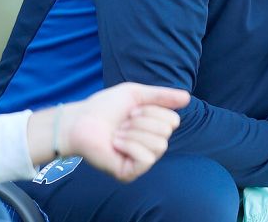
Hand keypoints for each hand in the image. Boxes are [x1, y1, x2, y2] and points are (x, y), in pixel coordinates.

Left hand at [27, 83, 189, 181]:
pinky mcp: (130, 173)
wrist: (80, 121)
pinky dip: (129, 145)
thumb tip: (188, 97)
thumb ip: (161, 96)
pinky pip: (146, 159)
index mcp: (152, 129)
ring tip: (117, 133)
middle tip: (122, 123)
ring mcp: (139, 161)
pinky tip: (115, 144)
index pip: (173, 121)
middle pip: (167, 132)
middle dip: (142, 121)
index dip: (152, 111)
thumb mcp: (135, 94)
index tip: (131, 111)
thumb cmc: (104, 108)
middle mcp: (149, 147)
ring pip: (159, 145)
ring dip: (133, 133)